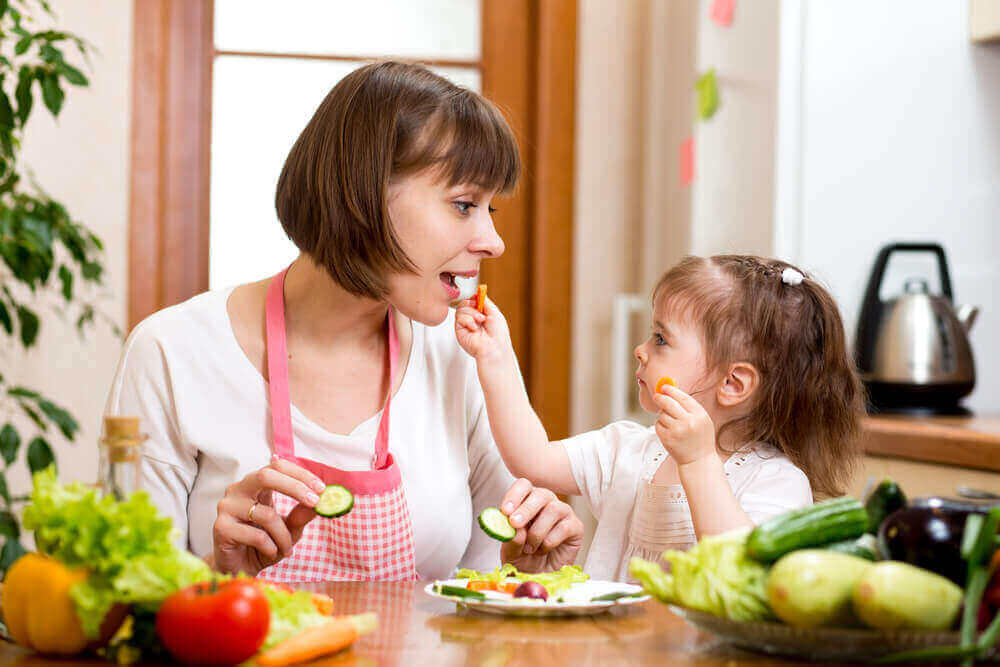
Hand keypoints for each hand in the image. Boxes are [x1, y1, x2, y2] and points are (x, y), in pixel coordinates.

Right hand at [212, 456, 324, 574]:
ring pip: (266, 514)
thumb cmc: (264, 545)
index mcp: (255, 484)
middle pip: (265, 476)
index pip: (277, 466)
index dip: (300, 474)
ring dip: (284, 535)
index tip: (321, 489)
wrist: (238, 570)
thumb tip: (320, 501)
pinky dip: (271, 547)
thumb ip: (301, 515)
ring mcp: (226, 507)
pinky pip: (257, 536)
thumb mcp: (289, 529)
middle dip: (295, 488)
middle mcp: (238, 490)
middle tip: (315, 503)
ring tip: (288, 549)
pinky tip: (271, 553)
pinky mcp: (220, 527)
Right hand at [454, 295, 512, 364]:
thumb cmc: (497, 334)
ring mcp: (465, 324)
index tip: (478, 298)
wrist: (493, 347)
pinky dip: (468, 320)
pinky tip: (474, 328)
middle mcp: (472, 318)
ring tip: (480, 321)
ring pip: (461, 308)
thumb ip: (485, 301)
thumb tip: (479, 292)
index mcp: (481, 314)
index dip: (474, 298)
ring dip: (472, 313)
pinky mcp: (459, 329)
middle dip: (473, 305)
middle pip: (465, 302)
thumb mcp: (494, 312)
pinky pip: (459, 316)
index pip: (472, 300)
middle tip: (481, 313)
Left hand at [497, 478, 582, 572]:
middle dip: (526, 509)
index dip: (514, 495)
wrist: (541, 577)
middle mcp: (546, 503)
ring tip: (530, 548)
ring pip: (553, 509)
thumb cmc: (525, 559)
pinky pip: (564, 527)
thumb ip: (511, 539)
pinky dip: (550, 541)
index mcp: (527, 501)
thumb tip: (514, 528)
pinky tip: (544, 550)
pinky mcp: (576, 526)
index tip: (505, 511)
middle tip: (515, 524)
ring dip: (538, 531)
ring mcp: (563, 513)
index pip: (523, 486)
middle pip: (540, 493)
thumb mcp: (511, 552)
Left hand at [652, 384, 716, 465]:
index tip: (664, 387)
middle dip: (660, 397)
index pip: (682, 397)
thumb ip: (690, 406)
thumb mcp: (702, 420)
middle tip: (657, 396)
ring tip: (672, 423)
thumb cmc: (700, 439)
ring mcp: (677, 431)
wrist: (699, 460)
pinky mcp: (667, 439)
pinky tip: (669, 431)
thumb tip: (671, 390)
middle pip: (668, 403)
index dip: (672, 390)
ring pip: (662, 414)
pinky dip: (660, 425)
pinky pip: (658, 425)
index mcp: (699, 415)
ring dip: (663, 415)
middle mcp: (688, 422)